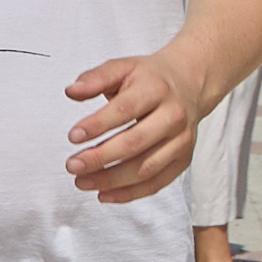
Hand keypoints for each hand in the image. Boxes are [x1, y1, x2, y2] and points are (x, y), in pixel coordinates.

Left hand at [63, 47, 208, 203]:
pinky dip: (129, 194)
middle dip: (100, 158)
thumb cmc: (150, 78)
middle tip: (72, 165)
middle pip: (135, 143)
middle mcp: (173, 116)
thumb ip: (96, 78)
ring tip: (82, 181)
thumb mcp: (123, 67)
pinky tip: (104, 194)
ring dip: (111, 180)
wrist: (190, 83)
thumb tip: (71, 91)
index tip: (73, 136)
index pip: (124, 110)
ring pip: (146, 168)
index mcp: (156, 89)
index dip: (97, 125)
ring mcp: (181, 141)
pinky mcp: (183, 160)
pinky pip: (156, 183)